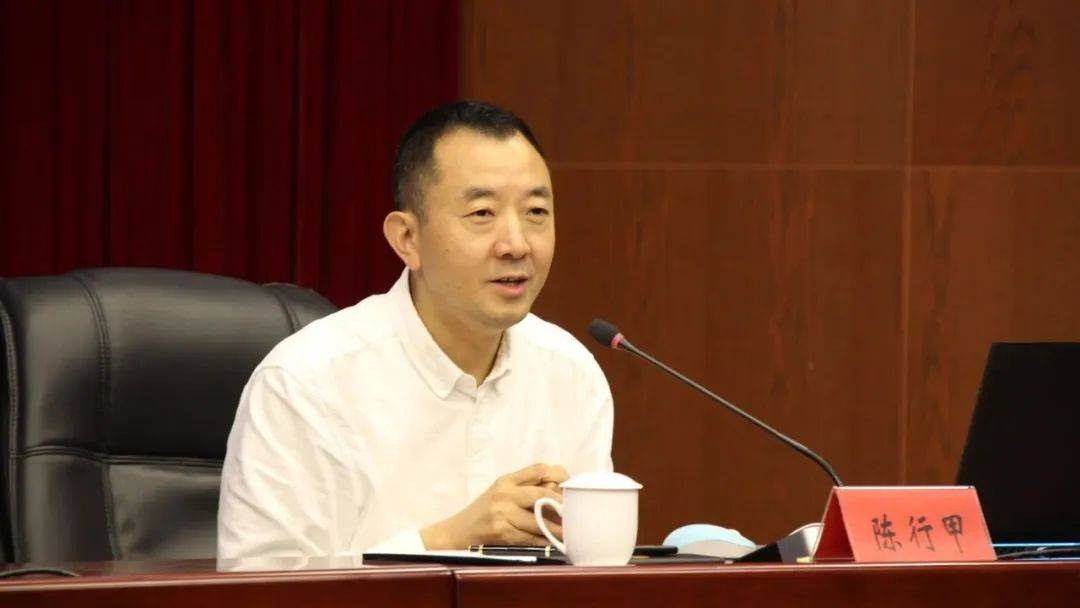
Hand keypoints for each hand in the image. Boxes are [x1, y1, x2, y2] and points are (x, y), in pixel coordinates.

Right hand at [420, 463, 568, 549]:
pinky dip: (543, 541)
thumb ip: (525, 487)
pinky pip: (530, 537)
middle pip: (541, 494)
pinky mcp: (501, 531)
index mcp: (506, 480)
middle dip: (561, 505)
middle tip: (575, 513)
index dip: (559, 475)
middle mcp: (504, 493)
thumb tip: (559, 492)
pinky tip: (552, 543)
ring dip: (556, 528)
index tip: (570, 486)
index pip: (538, 469)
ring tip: (569, 532)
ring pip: (538, 520)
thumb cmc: (484, 512)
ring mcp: (502, 513)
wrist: (457, 532)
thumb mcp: (501, 492)